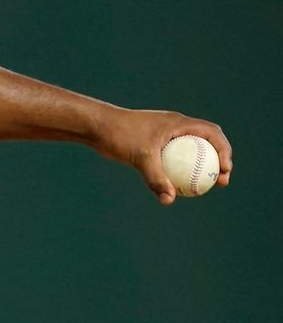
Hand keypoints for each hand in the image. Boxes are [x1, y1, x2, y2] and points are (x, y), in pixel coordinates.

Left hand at [94, 108, 231, 204]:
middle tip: (221, 182)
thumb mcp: (140, 156)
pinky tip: (178, 188)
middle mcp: (175, 126)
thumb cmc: (119, 135)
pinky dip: (181, 170)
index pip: (212, 132)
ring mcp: (165, 134)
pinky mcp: (155, 143)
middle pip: (207, 141)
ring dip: (201, 166)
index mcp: (178, 122)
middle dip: (219, 160)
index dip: (224, 150)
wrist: (97, 126)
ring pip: (191, 150)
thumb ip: (156, 178)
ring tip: (204, 188)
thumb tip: (169, 200)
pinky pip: (175, 157)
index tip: (225, 170)